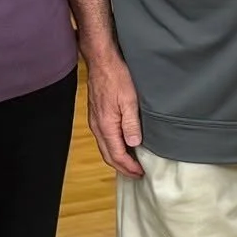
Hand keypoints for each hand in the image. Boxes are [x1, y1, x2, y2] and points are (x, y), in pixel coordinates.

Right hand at [87, 53, 144, 176]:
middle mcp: (98, 126)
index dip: (129, 167)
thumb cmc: (116, 77)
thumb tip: (134, 143)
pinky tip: (123, 145)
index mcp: (106, 126)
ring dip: (118, 158)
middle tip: (137, 174)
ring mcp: (95, 121)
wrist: (102, 62)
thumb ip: (131, 123)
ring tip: (132, 163)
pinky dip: (113, 147)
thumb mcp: (129, 100)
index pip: (117, 155)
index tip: (141, 173)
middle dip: (122, 168)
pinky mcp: (97, 115)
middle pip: (108, 155)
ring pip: (105, 148)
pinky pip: (104, 138)